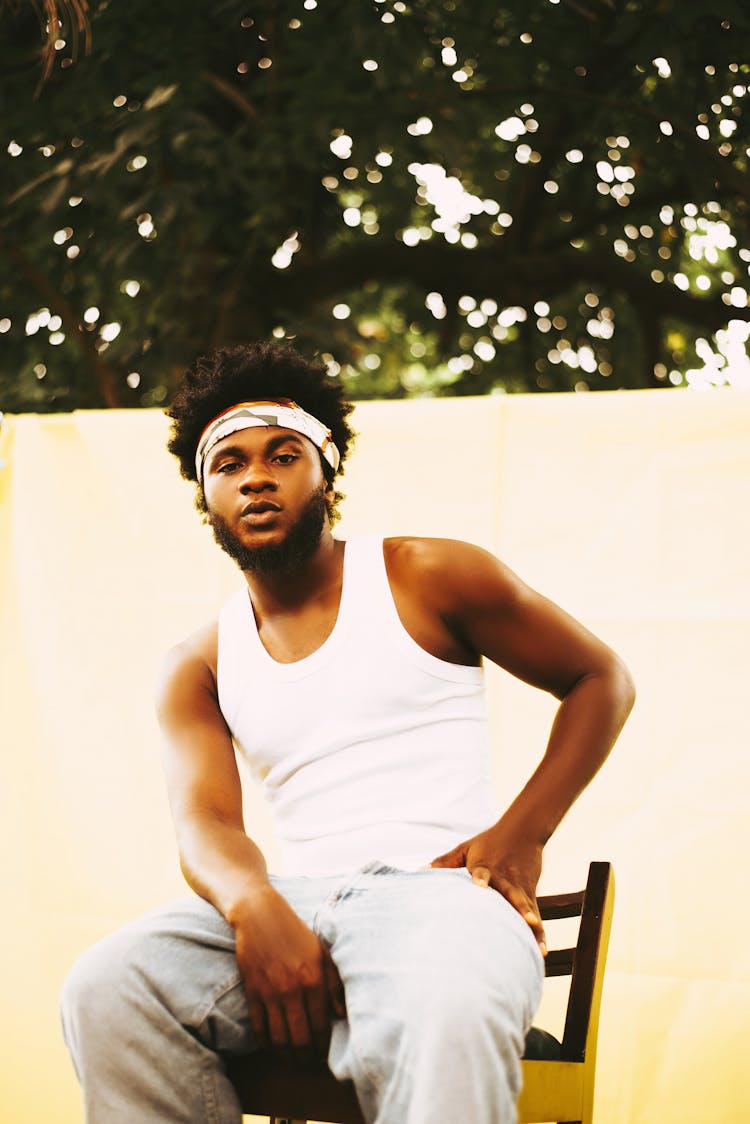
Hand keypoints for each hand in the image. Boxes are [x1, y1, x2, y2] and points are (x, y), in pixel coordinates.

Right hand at [233, 885, 345, 1058]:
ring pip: (279, 1038)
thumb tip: (341, 1014)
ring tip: (291, 1060)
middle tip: (308, 1065)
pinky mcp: (252, 991)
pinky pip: (259, 1027)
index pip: (322, 1026)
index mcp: (314, 978)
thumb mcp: (322, 951)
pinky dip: (265, 1042)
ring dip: (285, 1055)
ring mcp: (270, 991)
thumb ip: (334, 982)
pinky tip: (271, 1046)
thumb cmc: (295, 932)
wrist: (260, 914)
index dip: (324, 1047)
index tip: (324, 1056)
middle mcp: (293, 988)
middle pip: (300, 1039)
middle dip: (306, 1059)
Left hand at [431, 828, 546, 954]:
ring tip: (536, 945)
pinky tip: (541, 952)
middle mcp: (506, 879)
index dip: (480, 879)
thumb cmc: (489, 843)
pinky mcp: (531, 896)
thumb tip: (419, 871)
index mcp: (486, 866)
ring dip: (531, 925)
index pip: (482, 873)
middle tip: (525, 920)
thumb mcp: (466, 848)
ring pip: (526, 908)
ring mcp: (521, 889)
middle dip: (518, 907)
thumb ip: (445, 862)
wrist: (523, 832)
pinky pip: (535, 916)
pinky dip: (539, 934)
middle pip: (512, 893)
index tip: (480, 887)